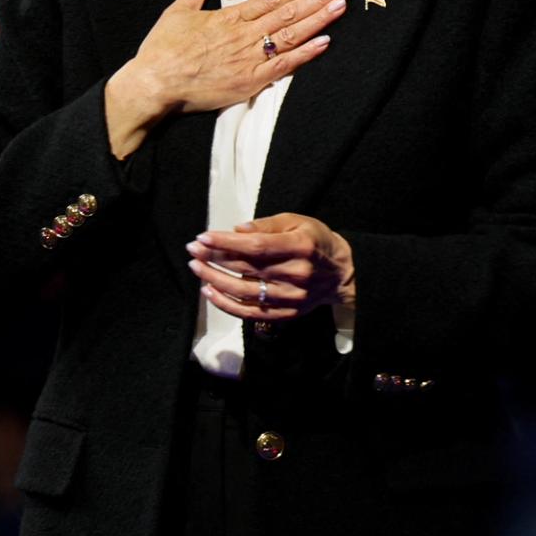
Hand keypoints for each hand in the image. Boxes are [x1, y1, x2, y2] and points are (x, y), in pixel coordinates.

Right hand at [103, 0, 352, 157]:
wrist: (154, 84)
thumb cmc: (163, 49)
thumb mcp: (178, 11)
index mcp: (229, 17)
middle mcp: (244, 36)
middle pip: (289, 13)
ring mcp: (249, 59)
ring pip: (291, 36)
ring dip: (318, 21)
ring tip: (340, 8)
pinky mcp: (249, 82)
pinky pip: (283, 67)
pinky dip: (305, 55)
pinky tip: (324, 43)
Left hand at [186, 213, 357, 321]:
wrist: (343, 273)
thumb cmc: (315, 241)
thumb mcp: (296, 221)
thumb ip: (266, 225)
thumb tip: (236, 230)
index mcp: (299, 247)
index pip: (256, 247)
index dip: (226, 243)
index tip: (203, 238)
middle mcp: (296, 273)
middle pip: (246, 268)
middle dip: (214, 259)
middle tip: (192, 250)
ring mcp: (291, 297)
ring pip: (245, 292)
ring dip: (215, 280)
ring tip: (196, 268)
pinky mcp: (287, 313)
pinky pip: (252, 313)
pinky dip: (227, 304)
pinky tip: (209, 292)